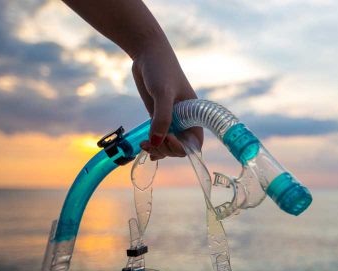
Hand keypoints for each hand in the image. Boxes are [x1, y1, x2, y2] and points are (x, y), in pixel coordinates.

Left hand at [132, 41, 202, 159]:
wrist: (147, 53)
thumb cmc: (161, 69)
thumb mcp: (163, 93)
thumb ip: (162, 118)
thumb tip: (156, 142)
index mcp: (194, 116)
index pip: (194, 143)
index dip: (183, 147)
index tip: (169, 138)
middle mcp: (184, 120)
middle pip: (179, 148)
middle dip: (166, 149)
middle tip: (150, 143)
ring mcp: (170, 120)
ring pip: (167, 145)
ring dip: (157, 150)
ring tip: (143, 144)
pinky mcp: (157, 116)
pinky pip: (157, 137)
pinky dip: (152, 145)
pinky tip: (144, 146)